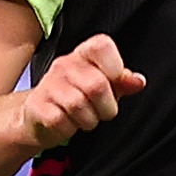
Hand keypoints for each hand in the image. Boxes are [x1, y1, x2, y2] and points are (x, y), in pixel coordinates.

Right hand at [18, 33, 145, 149]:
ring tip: (84, 118)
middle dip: (106, 108)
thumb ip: (122, 82)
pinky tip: (67, 123)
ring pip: (79, 106)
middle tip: (102, 111)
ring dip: (88, 120)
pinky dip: (70, 129)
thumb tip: (138, 81)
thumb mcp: (104, 86)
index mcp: (84, 54)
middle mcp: (64, 65)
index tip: (114, 82)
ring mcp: (49, 84)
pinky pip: (62, 122)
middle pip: (96, 85)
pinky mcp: (37, 106)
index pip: (102, 46)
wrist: (38, 115)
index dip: (114, 66)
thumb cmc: (76, 97)